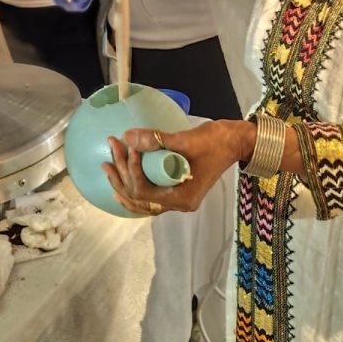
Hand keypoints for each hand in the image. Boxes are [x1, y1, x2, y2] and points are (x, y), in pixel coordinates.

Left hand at [102, 119, 254, 215]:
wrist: (235, 142)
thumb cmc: (215, 141)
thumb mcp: (186, 139)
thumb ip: (156, 140)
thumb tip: (127, 136)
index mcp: (182, 197)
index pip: (144, 192)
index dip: (131, 170)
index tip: (127, 146)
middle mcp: (178, 204)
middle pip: (139, 199)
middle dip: (121, 175)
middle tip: (111, 149)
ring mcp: (177, 199)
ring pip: (141, 201)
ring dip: (123, 183)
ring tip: (107, 165)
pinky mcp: (176, 190)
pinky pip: (149, 195)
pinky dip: (134, 186)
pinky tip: (121, 177)